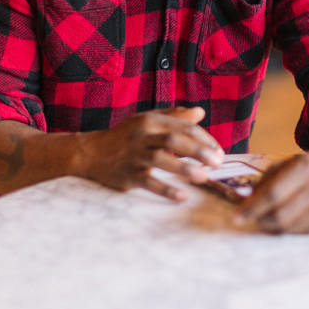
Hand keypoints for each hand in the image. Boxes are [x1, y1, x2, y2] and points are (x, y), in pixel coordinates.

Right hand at [77, 106, 224, 200]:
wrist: (90, 152)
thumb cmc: (125, 135)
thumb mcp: (147, 120)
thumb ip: (174, 116)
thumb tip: (200, 112)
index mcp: (150, 120)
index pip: (183, 127)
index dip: (204, 139)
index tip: (219, 152)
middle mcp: (142, 135)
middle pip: (174, 140)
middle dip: (199, 151)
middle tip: (218, 163)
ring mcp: (134, 155)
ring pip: (161, 160)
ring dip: (184, 169)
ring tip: (204, 177)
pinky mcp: (128, 175)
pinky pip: (149, 182)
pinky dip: (166, 190)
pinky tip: (183, 196)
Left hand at [234, 152, 308, 233]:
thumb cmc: (308, 165)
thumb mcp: (287, 163)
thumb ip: (266, 180)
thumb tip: (246, 203)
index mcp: (306, 168)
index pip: (273, 194)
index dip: (253, 208)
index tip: (236, 217)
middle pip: (282, 215)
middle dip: (261, 220)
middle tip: (251, 219)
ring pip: (292, 227)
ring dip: (274, 225)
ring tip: (267, 217)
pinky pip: (304, 231)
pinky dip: (290, 228)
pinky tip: (287, 218)